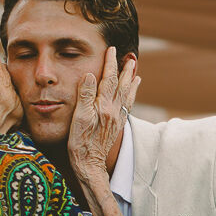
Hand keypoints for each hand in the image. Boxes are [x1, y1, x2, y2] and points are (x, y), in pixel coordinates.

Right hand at [67, 47, 139, 180]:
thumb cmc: (80, 143)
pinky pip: (127, 107)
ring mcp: (117, 119)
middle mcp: (114, 111)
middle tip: (131, 57)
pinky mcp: (117, 126)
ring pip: (127, 96)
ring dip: (131, 82)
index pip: (109, 79)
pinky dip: (130, 97)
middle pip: (122, 86)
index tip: (112, 49)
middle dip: (126, 70)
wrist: (90, 165)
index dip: (110, 64)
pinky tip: (131, 95)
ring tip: (136, 73)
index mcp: (104, 106)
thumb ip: (85, 95)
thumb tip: (91, 75)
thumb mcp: (79, 118)